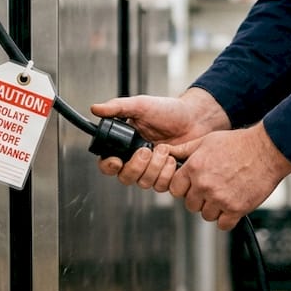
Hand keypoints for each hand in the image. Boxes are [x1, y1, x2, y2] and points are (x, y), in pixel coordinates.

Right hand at [91, 88, 229, 189]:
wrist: (195, 118)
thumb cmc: (169, 111)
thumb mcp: (141, 105)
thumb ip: (118, 107)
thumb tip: (95, 108)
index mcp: (126, 146)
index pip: (108, 165)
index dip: (109, 166)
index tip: (116, 161)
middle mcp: (137, 160)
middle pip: (125, 178)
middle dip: (136, 166)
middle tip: (146, 150)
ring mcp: (153, 170)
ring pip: (144, 183)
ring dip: (154, 167)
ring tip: (164, 149)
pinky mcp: (168, 176)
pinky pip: (161, 185)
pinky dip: (167, 173)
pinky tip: (172, 158)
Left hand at [168, 122, 290, 230]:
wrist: (267, 150)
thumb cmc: (239, 143)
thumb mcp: (207, 140)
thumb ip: (185, 150)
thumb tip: (166, 152)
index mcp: (194, 168)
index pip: (175, 189)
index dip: (184, 188)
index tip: (193, 186)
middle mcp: (204, 185)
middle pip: (190, 205)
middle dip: (199, 199)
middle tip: (213, 190)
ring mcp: (219, 198)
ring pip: (207, 215)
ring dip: (214, 209)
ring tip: (226, 195)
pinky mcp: (236, 209)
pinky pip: (223, 225)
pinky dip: (227, 218)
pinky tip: (232, 205)